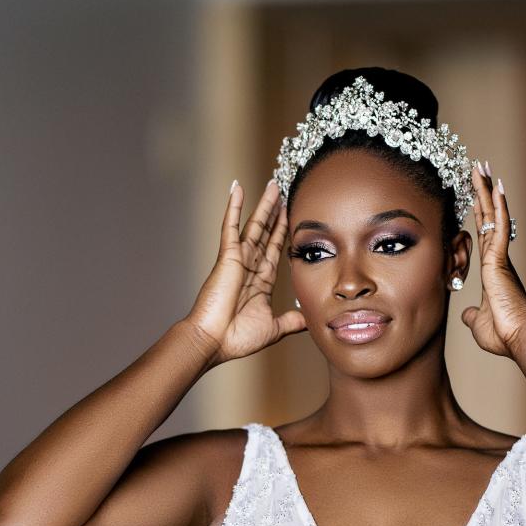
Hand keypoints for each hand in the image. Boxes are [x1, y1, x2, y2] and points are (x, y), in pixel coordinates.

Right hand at [184, 178, 305, 366]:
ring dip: (263, 204)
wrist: (215, 342)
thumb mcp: (275, 328)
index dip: (284, 232)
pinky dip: (234, 207)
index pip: (276, 249)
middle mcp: (250, 266)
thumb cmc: (238, 338)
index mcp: (261, 280)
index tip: (292, 214)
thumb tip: (310, 319)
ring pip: (253, 224)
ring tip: (272, 184)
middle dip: (276, 212)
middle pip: (266, 232)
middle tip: (284, 190)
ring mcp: (238, 259)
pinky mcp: (227, 256)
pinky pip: (231, 226)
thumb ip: (292, 321)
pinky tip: (237, 188)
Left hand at [461, 163, 525, 357]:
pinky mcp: (501, 260)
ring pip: (494, 216)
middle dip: (482, 192)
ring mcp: (500, 257)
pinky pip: (501, 228)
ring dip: (487, 191)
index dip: (479, 213)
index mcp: (493, 270)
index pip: (483, 234)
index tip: (474, 193)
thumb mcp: (479, 323)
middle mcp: (498, 259)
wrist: (519, 339)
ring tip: (481, 166)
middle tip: (478, 167)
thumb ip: (473, 315)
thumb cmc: (504, 334)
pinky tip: (497, 187)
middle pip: (488, 218)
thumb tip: (467, 314)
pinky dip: (499, 207)